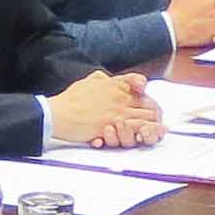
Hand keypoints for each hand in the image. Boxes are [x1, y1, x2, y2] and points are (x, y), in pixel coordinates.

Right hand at [44, 72, 160, 149]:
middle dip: (154, 112)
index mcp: (114, 84)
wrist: (58, 114)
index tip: (149, 101)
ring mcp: (117, 112)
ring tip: (152, 131)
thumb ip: (101, 79)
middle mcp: (119, 97)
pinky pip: (134, 130)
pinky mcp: (112, 126)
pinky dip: (141, 133)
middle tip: (156, 121)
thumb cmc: (70, 100)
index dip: (147, 93)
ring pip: (145, 118)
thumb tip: (108, 78)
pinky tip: (142, 136)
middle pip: (147, 103)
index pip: (139, 83)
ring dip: (151, 125)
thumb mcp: (88, 81)